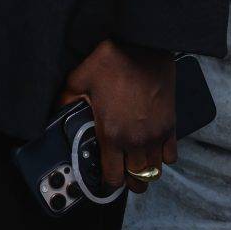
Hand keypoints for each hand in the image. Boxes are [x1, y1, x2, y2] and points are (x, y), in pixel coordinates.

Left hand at [60, 39, 176, 193]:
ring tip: (136, 164)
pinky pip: (171, 156)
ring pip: (155, 172)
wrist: (143, 47)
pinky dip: (163, 157)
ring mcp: (156, 135)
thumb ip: (66, 100)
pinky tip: (153, 149)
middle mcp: (136, 140)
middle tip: (122, 174)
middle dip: (128, 181)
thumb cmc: (112, 61)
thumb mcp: (79, 79)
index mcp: (112, 134)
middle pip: (137, 180)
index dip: (108, 182)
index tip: (105, 178)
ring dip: (145, 172)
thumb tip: (58, 111)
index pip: (113, 177)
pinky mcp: (171, 126)